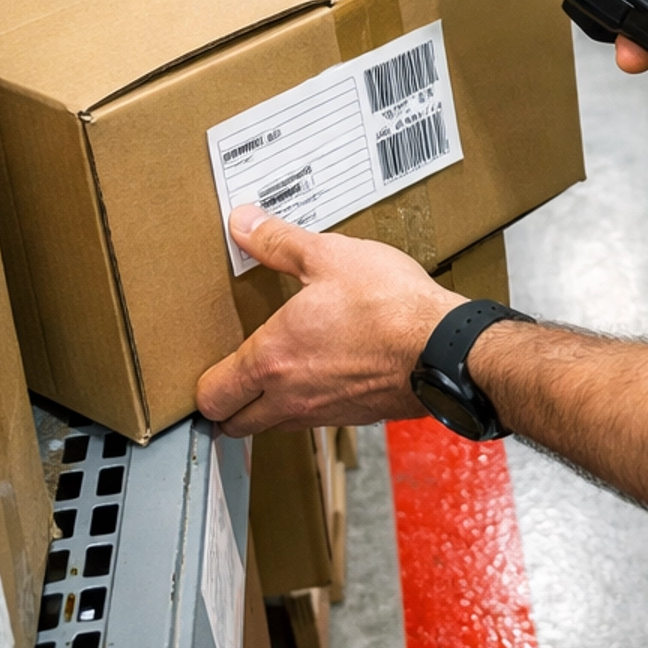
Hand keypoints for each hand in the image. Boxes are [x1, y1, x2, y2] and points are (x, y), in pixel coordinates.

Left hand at [195, 206, 466, 435]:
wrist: (443, 348)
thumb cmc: (388, 305)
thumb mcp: (329, 256)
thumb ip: (279, 242)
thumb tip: (243, 223)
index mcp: (271, 359)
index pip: (212, 396)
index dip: (203, 383)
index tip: (210, 362)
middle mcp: (289, 396)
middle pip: (234, 424)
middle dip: (227, 404)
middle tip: (233, 375)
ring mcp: (322, 413)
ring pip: (273, 424)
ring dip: (265, 406)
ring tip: (278, 369)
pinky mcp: (353, 416)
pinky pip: (313, 419)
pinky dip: (307, 403)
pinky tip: (325, 368)